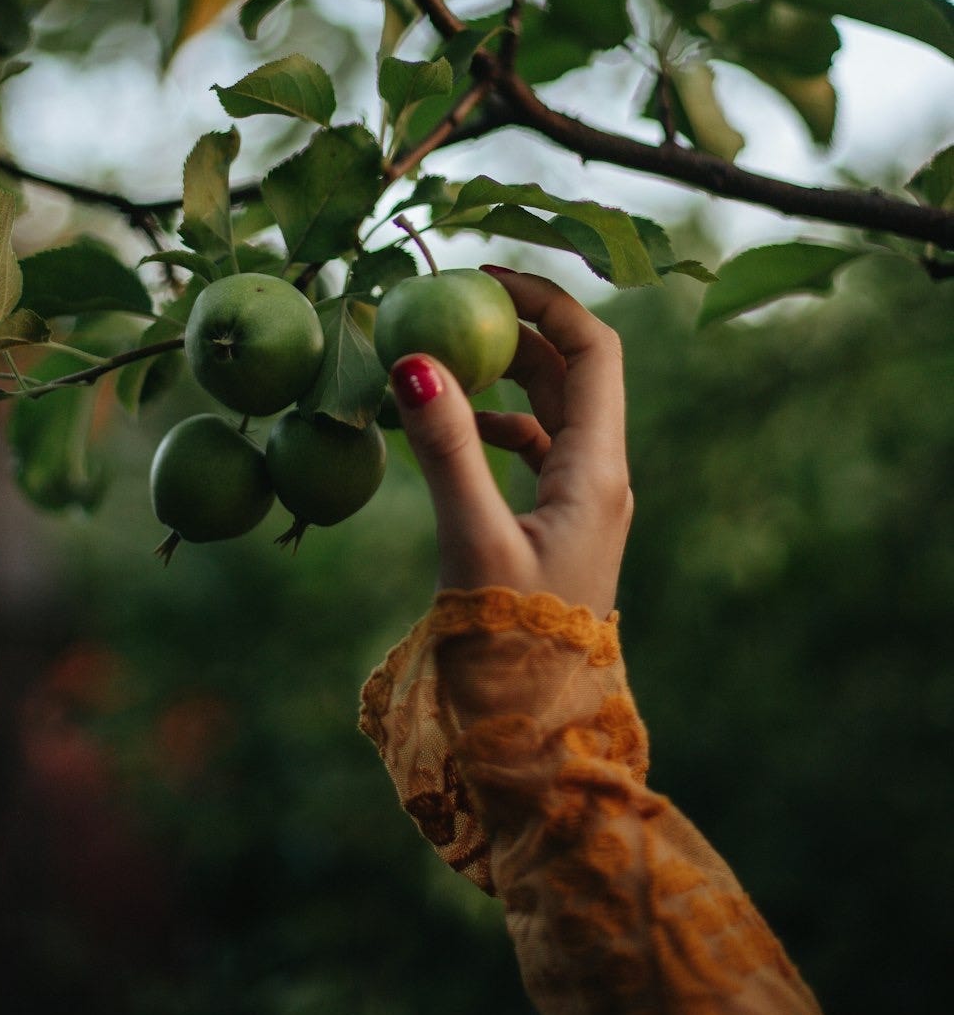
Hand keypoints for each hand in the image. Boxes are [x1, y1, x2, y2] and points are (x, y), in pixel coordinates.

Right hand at [388, 268, 632, 619]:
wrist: (536, 737)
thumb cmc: (512, 645)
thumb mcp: (473, 539)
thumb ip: (446, 450)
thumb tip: (413, 362)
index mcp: (597, 471)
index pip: (593, 351)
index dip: (547, 302)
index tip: (486, 277)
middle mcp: (600, 477)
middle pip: (574, 371)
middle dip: (521, 328)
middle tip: (456, 301)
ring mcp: (582, 503)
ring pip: (552, 409)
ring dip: (506, 373)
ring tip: (446, 354)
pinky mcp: (557, 528)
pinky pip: (534, 450)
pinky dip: (497, 424)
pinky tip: (455, 428)